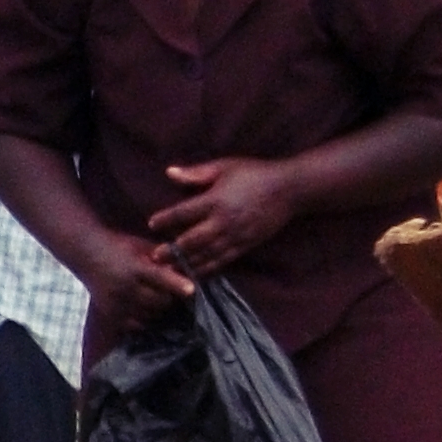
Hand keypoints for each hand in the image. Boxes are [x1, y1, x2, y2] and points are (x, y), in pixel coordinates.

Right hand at [84, 240, 196, 330]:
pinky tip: (144, 307)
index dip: (177, 284)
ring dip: (158, 309)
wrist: (86, 253)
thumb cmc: (119, 245)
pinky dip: (145, 318)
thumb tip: (186, 271)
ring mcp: (116, 304)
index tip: (192, 290)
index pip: (159, 277)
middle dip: (170, 297)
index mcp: (133, 267)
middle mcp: (124, 288)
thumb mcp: (141, 246)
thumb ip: (162, 258)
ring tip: (157, 298)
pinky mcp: (110, 314)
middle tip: (172, 292)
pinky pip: (136, 325)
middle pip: (159, 301)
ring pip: (150, 315)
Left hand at [151, 156, 305, 278]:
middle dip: (172, 250)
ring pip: (206, 255)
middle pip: (192, 241)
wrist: (289, 189)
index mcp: (216, 200)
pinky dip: (207, 269)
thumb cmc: (254, 173)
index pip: (183, 213)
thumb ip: (196, 173)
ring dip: (186, 264)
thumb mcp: (224, 167)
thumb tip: (169, 173)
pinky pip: (222, 261)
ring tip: (169, 271)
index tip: (152, 224)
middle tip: (155, 256)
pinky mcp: (245, 246)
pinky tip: (195, 274)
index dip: (165, 220)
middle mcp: (224, 222)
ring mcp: (235, 237)